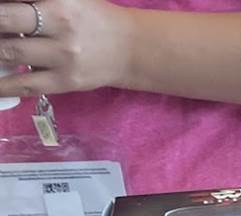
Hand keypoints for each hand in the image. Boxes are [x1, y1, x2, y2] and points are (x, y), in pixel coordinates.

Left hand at [0, 1, 132, 98]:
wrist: (130, 48)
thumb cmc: (90, 16)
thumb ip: (31, 0)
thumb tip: (1, 12)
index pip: (11, 2)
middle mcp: (60, 23)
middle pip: (2, 20)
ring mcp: (62, 55)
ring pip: (7, 52)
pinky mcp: (65, 81)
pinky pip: (24, 84)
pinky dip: (0, 85)